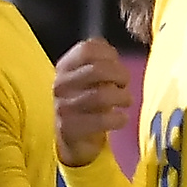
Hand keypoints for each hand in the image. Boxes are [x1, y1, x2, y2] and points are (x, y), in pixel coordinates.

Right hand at [53, 38, 134, 169]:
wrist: (72, 138)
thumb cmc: (87, 101)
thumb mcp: (90, 77)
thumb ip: (101, 60)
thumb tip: (113, 54)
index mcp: (64, 67)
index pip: (87, 49)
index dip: (110, 54)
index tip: (119, 64)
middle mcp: (60, 84)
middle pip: (97, 69)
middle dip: (120, 75)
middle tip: (125, 83)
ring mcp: (63, 107)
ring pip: (101, 95)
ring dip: (122, 97)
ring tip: (126, 101)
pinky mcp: (70, 128)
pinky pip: (102, 120)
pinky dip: (118, 119)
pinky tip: (122, 118)